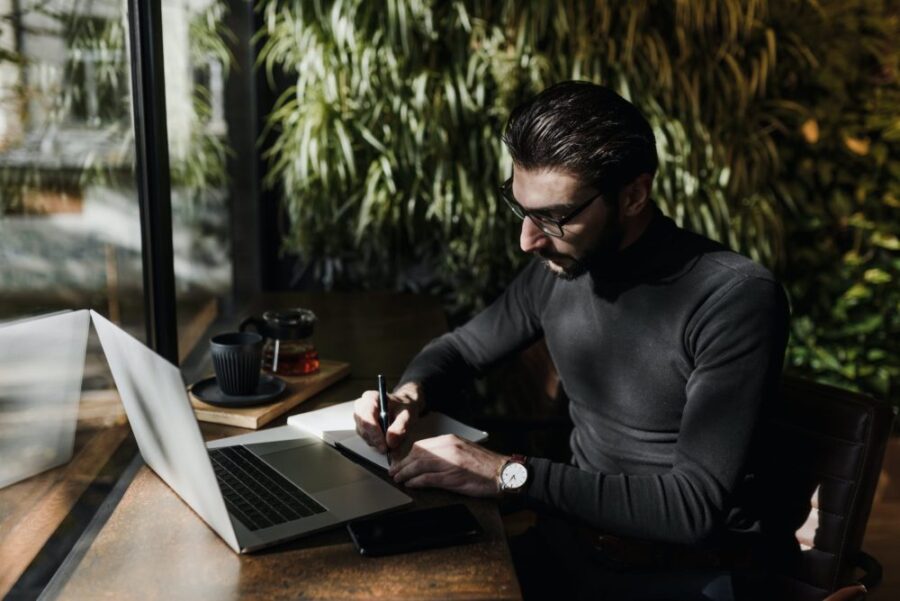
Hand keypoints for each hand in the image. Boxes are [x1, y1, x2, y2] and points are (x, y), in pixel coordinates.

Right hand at [353, 381, 421, 453]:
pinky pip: (367, 439)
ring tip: (392, 440)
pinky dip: (377, 443)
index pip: (366, 416)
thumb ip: (400, 427)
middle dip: (376, 440)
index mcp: (370, 398)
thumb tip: (390, 442)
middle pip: (363, 428)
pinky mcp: (361, 428)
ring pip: (364, 436)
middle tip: (389, 448)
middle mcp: (361, 407)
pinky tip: (386, 439)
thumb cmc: (404, 407)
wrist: (403, 407)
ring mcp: (359, 418)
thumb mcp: (407, 414)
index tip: (384, 445)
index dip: (374, 432)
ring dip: (377, 442)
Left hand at [388, 434, 506, 497]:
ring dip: (405, 473)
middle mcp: (449, 448)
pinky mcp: (453, 476)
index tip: (400, 462)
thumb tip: (426, 462)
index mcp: (451, 440)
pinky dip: (416, 482)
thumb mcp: (463, 452)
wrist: (504, 473)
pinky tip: (411, 485)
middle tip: (394, 472)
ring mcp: (450, 462)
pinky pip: (428, 478)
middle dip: (403, 464)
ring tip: (398, 479)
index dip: (408, 455)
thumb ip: (445, 453)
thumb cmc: (485, 465)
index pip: (422, 445)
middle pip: (417, 454)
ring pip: (419, 465)